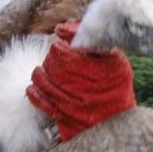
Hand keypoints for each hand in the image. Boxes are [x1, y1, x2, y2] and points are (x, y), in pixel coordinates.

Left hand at [25, 21, 136, 140]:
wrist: (118, 122)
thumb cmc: (117, 87)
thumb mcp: (114, 62)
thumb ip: (92, 42)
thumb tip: (61, 29)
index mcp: (96, 71)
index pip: (65, 54)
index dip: (58, 48)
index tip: (60, 46)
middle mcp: (82, 88)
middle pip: (53, 67)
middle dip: (50, 60)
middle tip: (54, 58)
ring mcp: (71, 104)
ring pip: (44, 83)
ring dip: (40, 74)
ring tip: (42, 70)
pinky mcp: (63, 117)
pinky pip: (42, 103)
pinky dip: (35, 93)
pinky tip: (33, 88)